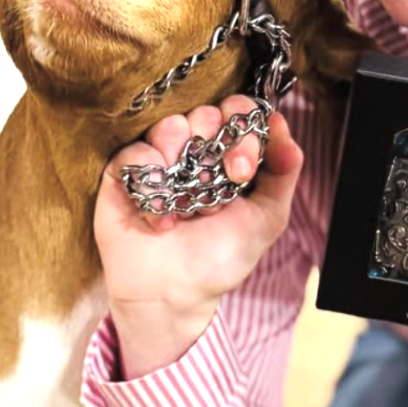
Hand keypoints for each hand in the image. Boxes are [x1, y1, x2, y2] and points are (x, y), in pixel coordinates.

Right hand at [94, 95, 302, 378]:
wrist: (174, 295)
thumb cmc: (220, 258)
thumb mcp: (267, 218)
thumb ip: (283, 171)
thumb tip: (283, 123)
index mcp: (227, 154)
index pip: (239, 112)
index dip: (243, 126)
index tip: (243, 167)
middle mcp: (193, 150)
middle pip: (205, 112)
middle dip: (214, 145)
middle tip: (215, 183)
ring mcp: (158, 158)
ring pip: (170, 125)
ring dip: (181, 163)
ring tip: (183, 203)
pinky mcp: (124, 171)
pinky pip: (136, 151)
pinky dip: (150, 179)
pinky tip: (160, 217)